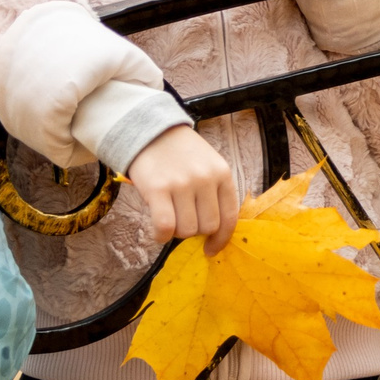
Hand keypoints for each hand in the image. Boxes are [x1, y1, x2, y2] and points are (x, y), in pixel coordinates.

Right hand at [127, 124, 240, 251]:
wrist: (149, 130)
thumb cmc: (180, 153)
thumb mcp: (207, 165)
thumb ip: (213, 193)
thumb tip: (212, 233)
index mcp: (222, 173)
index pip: (230, 217)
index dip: (221, 239)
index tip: (211, 249)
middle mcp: (205, 178)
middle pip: (207, 227)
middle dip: (194, 230)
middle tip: (182, 219)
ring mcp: (182, 183)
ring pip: (186, 230)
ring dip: (176, 232)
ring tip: (169, 216)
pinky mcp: (158, 188)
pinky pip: (165, 227)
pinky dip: (161, 236)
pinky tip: (158, 231)